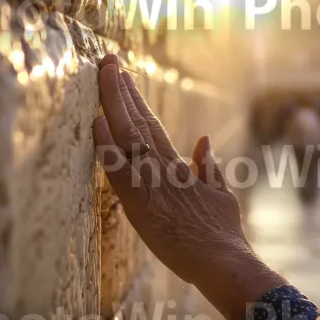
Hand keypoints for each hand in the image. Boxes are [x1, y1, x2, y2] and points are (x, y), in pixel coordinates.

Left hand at [93, 55, 285, 319]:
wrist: (222, 260)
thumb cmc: (222, 233)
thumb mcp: (220, 193)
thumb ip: (208, 166)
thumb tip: (204, 140)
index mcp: (178, 166)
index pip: (151, 125)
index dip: (136, 100)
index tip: (125, 77)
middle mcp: (162, 168)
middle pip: (138, 121)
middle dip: (121, 90)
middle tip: (108, 60)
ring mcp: (151, 184)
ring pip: (128, 136)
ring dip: (114, 103)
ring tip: (104, 72)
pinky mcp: (141, 205)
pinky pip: (119, 171)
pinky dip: (107, 146)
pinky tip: (96, 121)